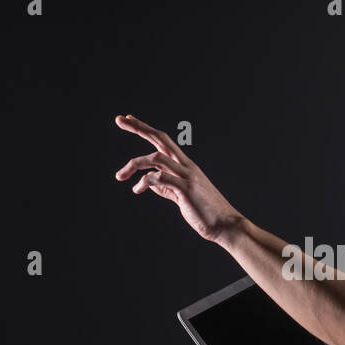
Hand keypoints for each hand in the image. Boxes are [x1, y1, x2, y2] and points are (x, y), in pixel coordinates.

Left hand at [114, 114, 243, 243]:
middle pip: (161, 139)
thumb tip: (148, 184)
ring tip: (120, 175)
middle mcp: (186, 166)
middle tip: (119, 119)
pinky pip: (159, 178)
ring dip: (134, 164)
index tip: (129, 119)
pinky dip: (144, 182)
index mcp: (186, 165)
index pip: (164, 141)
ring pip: (156, 158)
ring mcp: (186, 176)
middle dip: (139, 127)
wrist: (225, 225)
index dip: (146, 129)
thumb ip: (166, 188)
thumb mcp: (182, 196)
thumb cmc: (205, 212)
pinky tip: (137, 189)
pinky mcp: (185, 189)